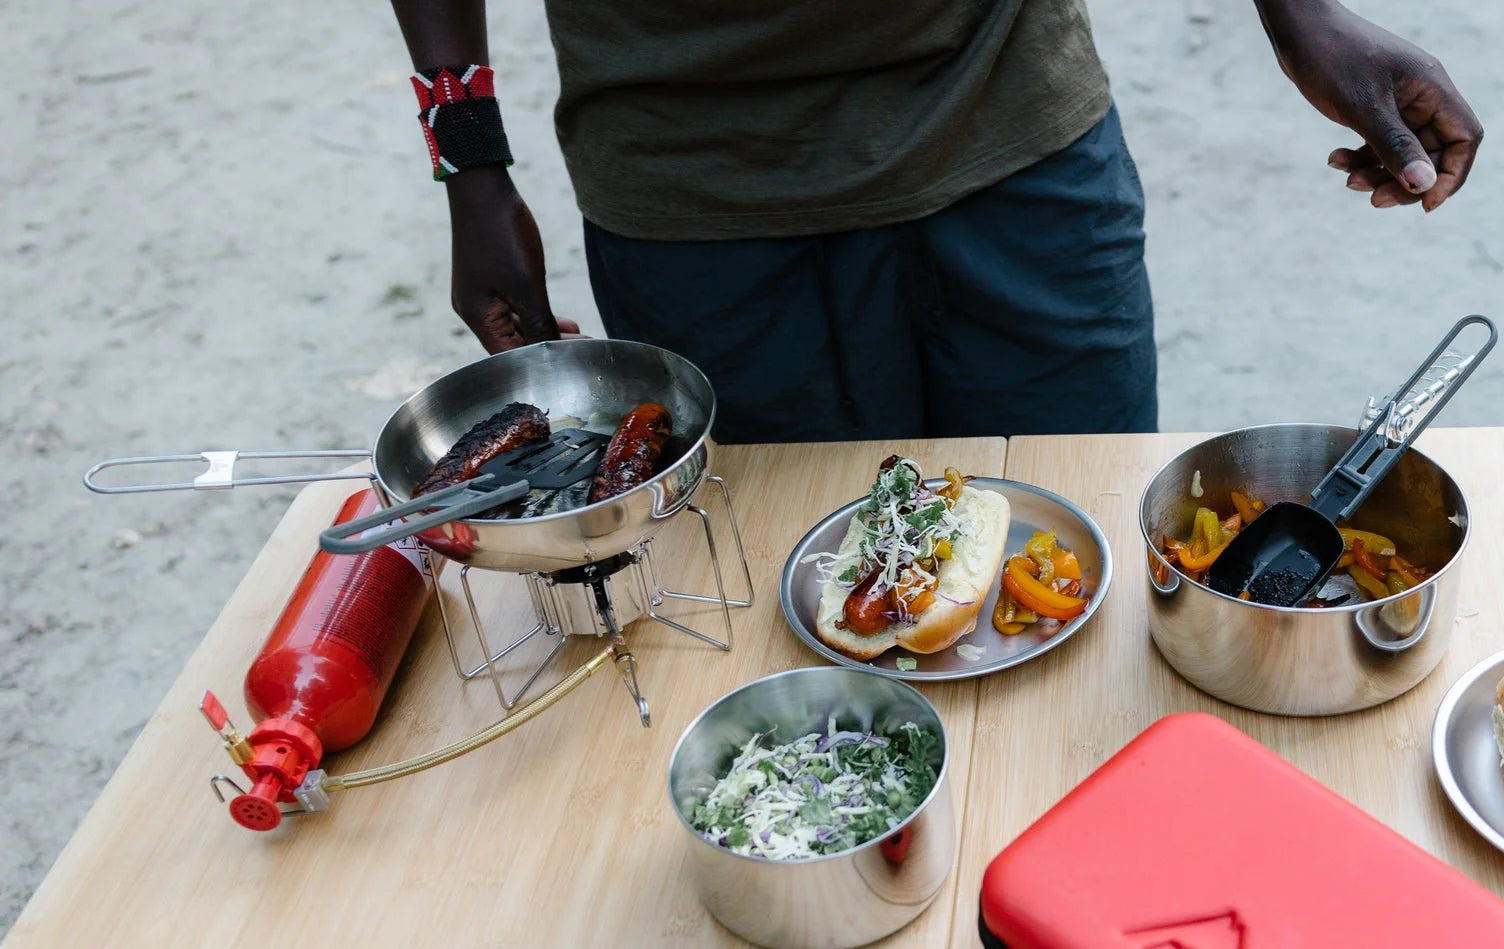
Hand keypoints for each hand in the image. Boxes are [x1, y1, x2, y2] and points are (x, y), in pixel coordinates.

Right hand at [444, 165, 583, 351]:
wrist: (482, 187)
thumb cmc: (501, 233)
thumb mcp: (527, 284)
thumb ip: (540, 322)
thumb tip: (553, 352)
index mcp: (477, 317)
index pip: (508, 358)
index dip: (540, 364)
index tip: (573, 360)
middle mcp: (475, 311)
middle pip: (512, 344)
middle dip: (548, 347)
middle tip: (584, 347)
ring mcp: (481, 296)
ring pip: (516, 325)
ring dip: (545, 331)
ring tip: (577, 335)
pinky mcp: (490, 281)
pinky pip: (514, 307)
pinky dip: (536, 314)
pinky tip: (560, 319)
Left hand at [1262, 1, 1481, 211]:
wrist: (1300, 31)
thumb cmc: (1333, 59)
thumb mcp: (1363, 108)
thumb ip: (1395, 147)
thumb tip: (1424, 184)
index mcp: (1433, 89)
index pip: (1463, 138)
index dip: (1450, 175)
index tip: (1425, 205)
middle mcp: (1422, 96)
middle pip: (1432, 152)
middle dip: (1404, 180)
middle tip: (1372, 199)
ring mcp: (1398, 102)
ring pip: (1402, 152)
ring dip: (1378, 172)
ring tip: (1345, 179)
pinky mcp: (1374, 107)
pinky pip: (1378, 143)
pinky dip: (1359, 157)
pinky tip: (1333, 159)